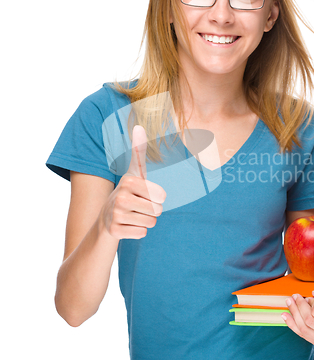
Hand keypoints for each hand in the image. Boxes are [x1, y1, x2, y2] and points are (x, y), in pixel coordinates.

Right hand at [99, 125, 166, 239]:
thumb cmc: (128, 192)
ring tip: (133, 215)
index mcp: (129, 182)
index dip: (157, 197)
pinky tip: (128, 225)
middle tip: (139, 206)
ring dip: (145, 221)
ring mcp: (116, 215)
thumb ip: (139, 150)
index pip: (162, 196)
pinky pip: (142, 234)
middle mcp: (120, 197)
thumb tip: (138, 125)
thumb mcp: (134, 172)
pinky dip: (138, 232)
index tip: (144, 194)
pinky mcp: (115, 231)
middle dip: (152, 211)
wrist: (106, 218)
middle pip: (158, 210)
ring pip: (151, 223)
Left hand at [281, 283, 313, 348]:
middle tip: (294, 296)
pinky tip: (287, 317)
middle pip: (309, 321)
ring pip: (304, 330)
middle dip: (298, 306)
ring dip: (293, 315)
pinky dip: (293, 326)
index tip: (311, 296)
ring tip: (289, 303)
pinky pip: (305, 337)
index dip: (311, 302)